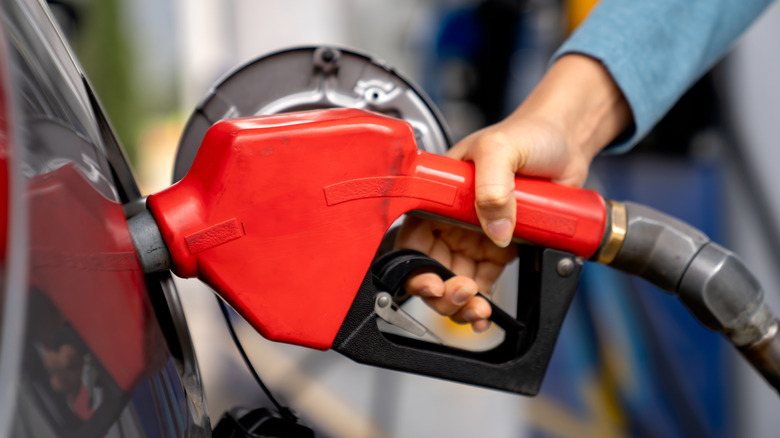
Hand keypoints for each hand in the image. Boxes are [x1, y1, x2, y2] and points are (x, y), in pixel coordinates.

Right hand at [396, 54, 631, 330]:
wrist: (568, 142)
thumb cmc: (528, 133)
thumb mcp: (501, 148)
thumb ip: (492, 185)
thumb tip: (496, 231)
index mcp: (440, 195)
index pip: (413, 237)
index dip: (414, 266)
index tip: (432, 282)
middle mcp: (453, 218)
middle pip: (430, 267)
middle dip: (440, 291)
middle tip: (461, 295)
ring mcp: (477, 235)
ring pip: (455, 281)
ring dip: (460, 303)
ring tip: (477, 309)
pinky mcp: (502, 248)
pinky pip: (484, 283)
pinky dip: (481, 303)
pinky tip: (486, 313)